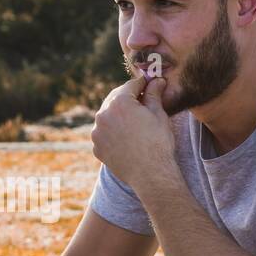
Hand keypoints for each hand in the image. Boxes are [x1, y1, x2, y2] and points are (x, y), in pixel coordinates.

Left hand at [91, 74, 177, 194]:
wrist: (150, 174)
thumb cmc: (158, 142)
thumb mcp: (159, 114)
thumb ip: (154, 94)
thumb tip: (157, 81)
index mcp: (119, 102)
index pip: (131, 85)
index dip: (142, 83)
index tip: (149, 83)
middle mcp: (103, 115)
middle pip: (115, 98)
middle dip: (128, 97)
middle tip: (142, 99)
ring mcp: (97, 133)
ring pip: (107, 116)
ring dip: (118, 114)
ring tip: (133, 120)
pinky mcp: (97, 147)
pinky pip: (104, 134)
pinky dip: (113, 132)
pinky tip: (126, 137)